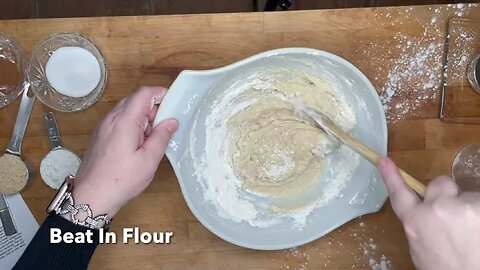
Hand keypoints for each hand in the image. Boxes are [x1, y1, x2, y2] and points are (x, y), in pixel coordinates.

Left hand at [72, 86, 177, 217]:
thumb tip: (172, 121)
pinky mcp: (101, 136)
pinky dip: (132, 126)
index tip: (173, 103)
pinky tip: (138, 146)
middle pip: (135, 100)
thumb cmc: (121, 180)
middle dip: (153, 109)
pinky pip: (119, 121)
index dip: (160, 93)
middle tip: (164, 128)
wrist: (91, 197)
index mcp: (124, 120)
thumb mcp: (149, 160)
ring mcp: (104, 127)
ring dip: (143, 119)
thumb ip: (161, 136)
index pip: (144, 93)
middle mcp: (111, 119)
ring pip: (127, 111)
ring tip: (151, 141)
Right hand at [378, 157, 479, 269]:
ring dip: (469, 209)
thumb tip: (423, 217)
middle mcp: (435, 209)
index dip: (391, 176)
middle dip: (447, 194)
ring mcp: (461, 206)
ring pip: (466, 196)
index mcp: (415, 222)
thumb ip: (419, 228)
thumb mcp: (421, 251)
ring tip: (474, 233)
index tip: (384, 160)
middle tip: (456, 216)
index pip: (399, 194)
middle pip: (440, 183)